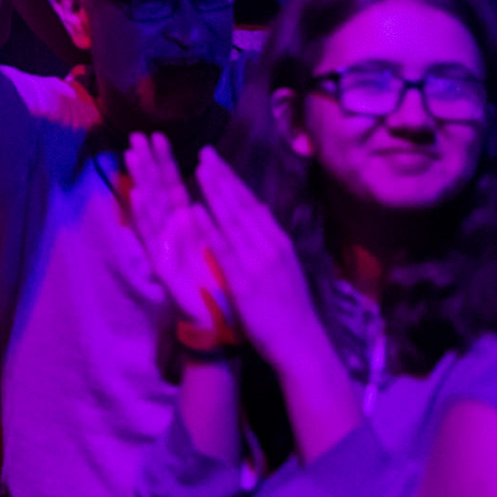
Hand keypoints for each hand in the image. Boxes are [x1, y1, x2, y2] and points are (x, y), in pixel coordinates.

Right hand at [124, 133, 232, 330]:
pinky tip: (136, 195)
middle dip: (149, 163)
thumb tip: (212, 190)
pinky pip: (151, 238)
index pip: (174, 187)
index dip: (166, 162)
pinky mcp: (161, 267)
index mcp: (189, 226)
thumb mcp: (224, 246)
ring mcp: (164, 248)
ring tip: (131, 155)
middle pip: (158, 191)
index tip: (158, 135)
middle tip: (137, 135)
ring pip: (150, 208)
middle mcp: (172, 233)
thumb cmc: (225, 286)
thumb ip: (216, 220)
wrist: (222, 324)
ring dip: (141, 181)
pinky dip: (143, 216)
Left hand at [195, 150, 329, 374]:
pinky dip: (210, 227)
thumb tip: (257, 224)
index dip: (234, 180)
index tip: (218, 160)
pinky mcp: (245, 280)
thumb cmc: (290, 311)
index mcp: (280, 242)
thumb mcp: (284, 269)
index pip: (253, 203)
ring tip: (198, 168)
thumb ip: (269, 246)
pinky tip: (196, 210)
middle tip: (204, 151)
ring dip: (215, 191)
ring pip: (233, 219)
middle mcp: (271, 245)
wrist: (301, 344)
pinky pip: (224, 249)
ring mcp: (258, 261)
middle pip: (243, 204)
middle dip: (222, 176)